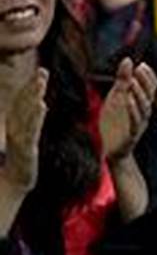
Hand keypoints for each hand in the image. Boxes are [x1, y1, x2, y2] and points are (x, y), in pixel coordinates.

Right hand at [1, 68, 47, 192]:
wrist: (15, 183)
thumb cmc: (21, 161)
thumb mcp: (26, 140)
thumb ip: (30, 124)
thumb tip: (38, 107)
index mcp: (17, 126)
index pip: (23, 104)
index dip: (31, 88)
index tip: (40, 72)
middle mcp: (16, 129)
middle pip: (24, 105)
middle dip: (33, 87)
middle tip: (43, 71)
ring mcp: (20, 138)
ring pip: (27, 114)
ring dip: (33, 97)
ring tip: (41, 83)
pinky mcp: (27, 148)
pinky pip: (31, 129)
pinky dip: (35, 117)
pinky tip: (42, 105)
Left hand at [99, 59, 156, 163]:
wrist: (112, 148)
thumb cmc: (116, 122)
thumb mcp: (116, 98)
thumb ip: (122, 80)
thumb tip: (127, 60)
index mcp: (142, 103)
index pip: (151, 87)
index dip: (148, 76)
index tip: (141, 65)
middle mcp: (144, 112)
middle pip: (149, 94)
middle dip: (145, 81)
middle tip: (139, 69)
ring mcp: (139, 123)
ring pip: (143, 107)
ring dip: (139, 93)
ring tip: (133, 82)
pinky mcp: (132, 133)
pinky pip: (134, 120)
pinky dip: (132, 109)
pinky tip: (128, 100)